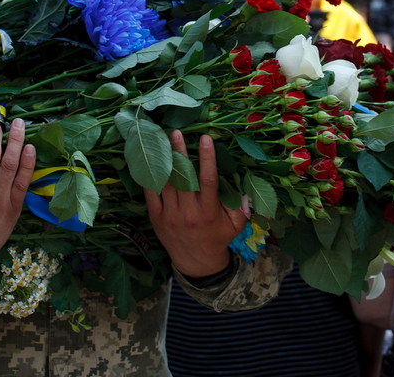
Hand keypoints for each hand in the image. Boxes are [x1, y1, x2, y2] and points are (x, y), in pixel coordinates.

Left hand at [144, 131, 245, 278]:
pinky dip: (149, 176)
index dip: (207, 158)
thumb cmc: (218, 236)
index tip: (206, 138)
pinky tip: (148, 159)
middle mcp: (189, 212)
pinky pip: (150, 193)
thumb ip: (241, 205)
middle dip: (179, 152)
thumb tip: (244, 185)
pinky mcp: (156, 217)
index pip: (208, 180)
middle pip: (183, 177)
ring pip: (166, 182)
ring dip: (164, 160)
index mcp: (209, 212)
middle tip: (176, 132)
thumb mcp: (236, 224)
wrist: (196, 262)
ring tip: (160, 140)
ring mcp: (170, 215)